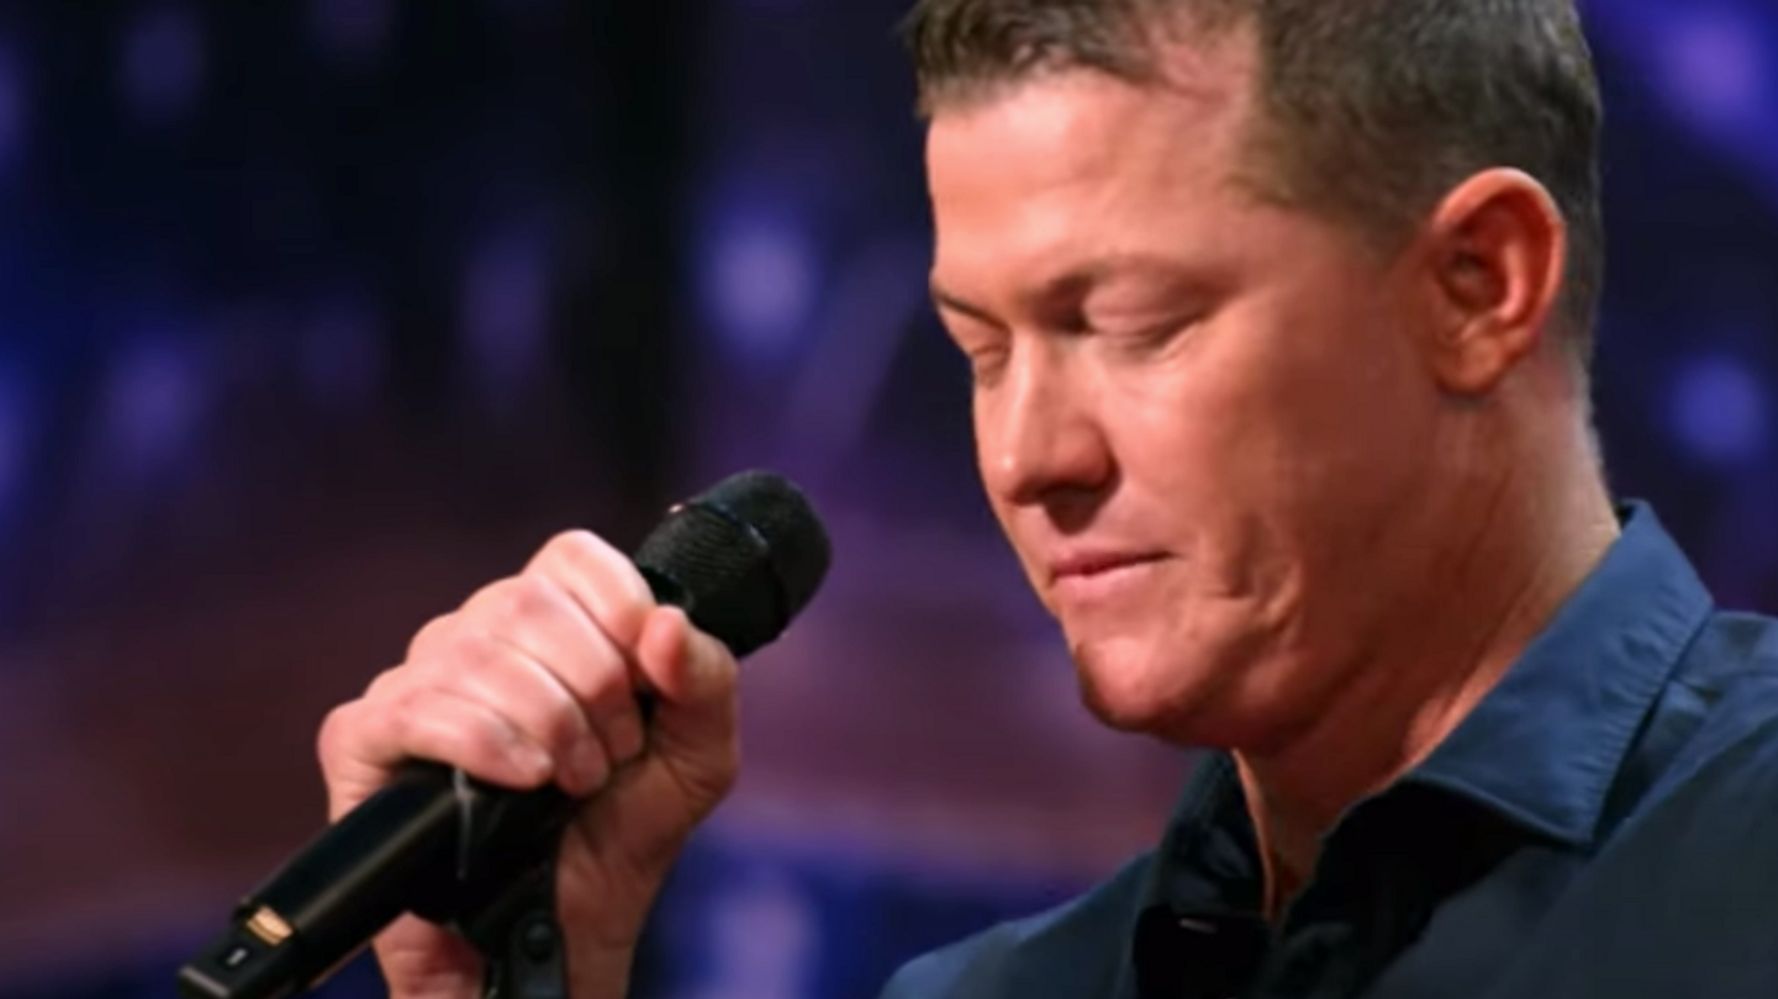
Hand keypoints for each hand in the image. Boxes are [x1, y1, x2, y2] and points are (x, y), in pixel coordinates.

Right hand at [316, 530, 740, 998]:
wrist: (568, 932)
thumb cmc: (622, 834)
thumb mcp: (700, 756)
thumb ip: (705, 679)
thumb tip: (665, 621)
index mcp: (552, 623)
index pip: (572, 555)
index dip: (617, 603)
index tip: (647, 675)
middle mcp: (476, 639)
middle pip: (527, 600)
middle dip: (593, 685)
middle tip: (612, 757)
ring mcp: (416, 684)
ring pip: (476, 653)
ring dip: (548, 724)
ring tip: (572, 784)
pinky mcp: (364, 740)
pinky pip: (413, 708)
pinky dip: (482, 742)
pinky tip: (521, 780)